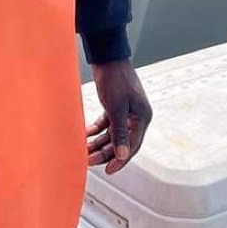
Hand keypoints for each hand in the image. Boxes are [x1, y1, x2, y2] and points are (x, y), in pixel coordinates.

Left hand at [87, 60, 152, 175]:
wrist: (107, 56)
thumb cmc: (115, 79)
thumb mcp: (116, 108)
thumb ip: (119, 133)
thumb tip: (122, 155)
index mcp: (142, 118)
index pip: (132, 146)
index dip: (120, 160)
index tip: (108, 171)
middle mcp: (136, 116)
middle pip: (120, 141)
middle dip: (104, 152)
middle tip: (89, 160)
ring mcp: (126, 111)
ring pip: (111, 134)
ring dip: (98, 142)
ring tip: (84, 150)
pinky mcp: (115, 105)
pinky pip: (106, 124)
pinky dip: (96, 130)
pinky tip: (84, 134)